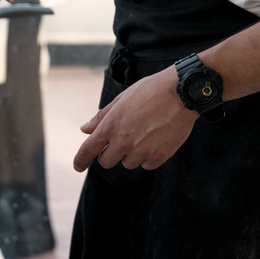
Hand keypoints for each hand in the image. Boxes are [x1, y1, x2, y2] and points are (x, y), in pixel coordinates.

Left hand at [73, 67, 199, 171]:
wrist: (181, 93)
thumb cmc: (150, 92)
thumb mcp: (121, 99)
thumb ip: (102, 117)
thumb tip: (85, 129)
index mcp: (110, 126)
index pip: (88, 149)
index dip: (80, 160)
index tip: (78, 167)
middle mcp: (123, 141)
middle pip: (106, 162)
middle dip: (110, 154)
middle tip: (121, 141)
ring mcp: (141, 150)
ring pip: (128, 163)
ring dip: (131, 154)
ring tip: (144, 134)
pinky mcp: (159, 156)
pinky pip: (147, 166)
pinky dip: (149, 157)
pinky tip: (156, 140)